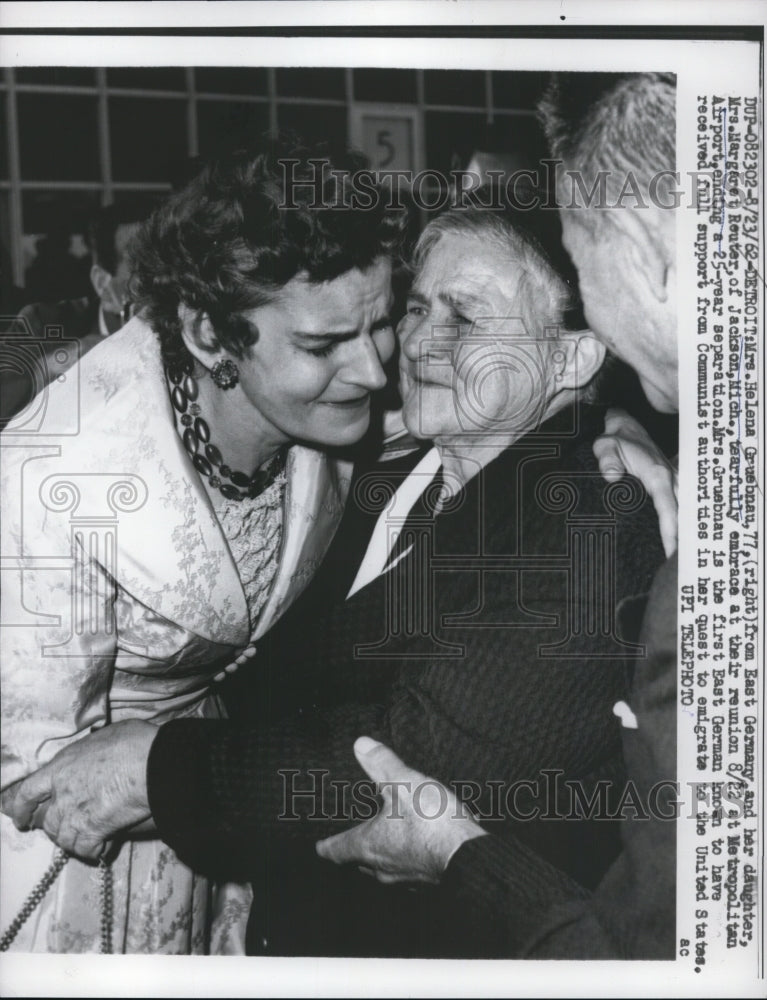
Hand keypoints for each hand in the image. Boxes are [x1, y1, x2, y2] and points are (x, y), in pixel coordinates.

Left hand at [0, 720, 158, 861]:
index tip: (22, 818)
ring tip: (89, 839)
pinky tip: (103, 848)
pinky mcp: (93, 830)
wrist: (153, 763)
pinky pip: (86, 849)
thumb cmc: (135, 743)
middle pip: (49, 820)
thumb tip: (99, 752)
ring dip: (75, 841)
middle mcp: (63, 792)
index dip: (22, 807)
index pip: (29, 792)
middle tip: (70, 828)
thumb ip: (92, 752)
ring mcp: (76, 813)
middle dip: (57, 827)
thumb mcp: (105, 737)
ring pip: (64, 838)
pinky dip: (93, 851)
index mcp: (62, 766)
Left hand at [315, 737, 485, 883]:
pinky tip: (419, 847)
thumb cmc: (432, 823)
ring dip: (382, 855)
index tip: (319, 846)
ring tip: (384, 841)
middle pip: (360, 863)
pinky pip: (410, 871)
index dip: (327, 847)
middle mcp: (383, 867)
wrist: (470, 857)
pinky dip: (408, 859)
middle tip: (350, 840)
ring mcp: (406, 878)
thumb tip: (361, 744)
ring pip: (385, 869)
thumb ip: (382, 764)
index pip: (337, 851)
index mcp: (369, 845)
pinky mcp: (429, 881)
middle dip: (354, 850)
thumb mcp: (404, 783)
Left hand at [593, 407, 677, 556]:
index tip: (672, 554)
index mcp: (657, 476)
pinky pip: (680, 508)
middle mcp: (670, 480)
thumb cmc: (614, 439)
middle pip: (682, 516)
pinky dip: (682, 524)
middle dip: (684, 541)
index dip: (671, 532)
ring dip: (686, 534)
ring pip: (685, 512)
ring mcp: (673, 482)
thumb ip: (607, 459)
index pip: (667, 509)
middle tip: (681, 569)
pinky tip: (680, 544)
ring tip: (683, 564)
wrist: (626, 426)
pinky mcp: (671, 485)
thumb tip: (612, 476)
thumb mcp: (605, 446)